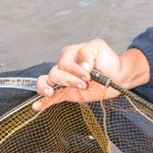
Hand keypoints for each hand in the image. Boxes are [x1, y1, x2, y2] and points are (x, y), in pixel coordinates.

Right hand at [33, 41, 148, 110]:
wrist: (117, 76)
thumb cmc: (108, 59)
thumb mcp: (99, 47)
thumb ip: (88, 52)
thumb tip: (82, 65)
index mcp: (70, 54)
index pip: (64, 62)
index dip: (75, 69)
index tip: (89, 74)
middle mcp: (65, 67)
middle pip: (55, 72)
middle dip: (69, 79)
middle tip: (85, 84)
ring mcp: (64, 81)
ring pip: (48, 81)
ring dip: (52, 88)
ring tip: (52, 93)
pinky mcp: (67, 93)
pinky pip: (50, 97)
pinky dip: (42, 101)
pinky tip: (36, 106)